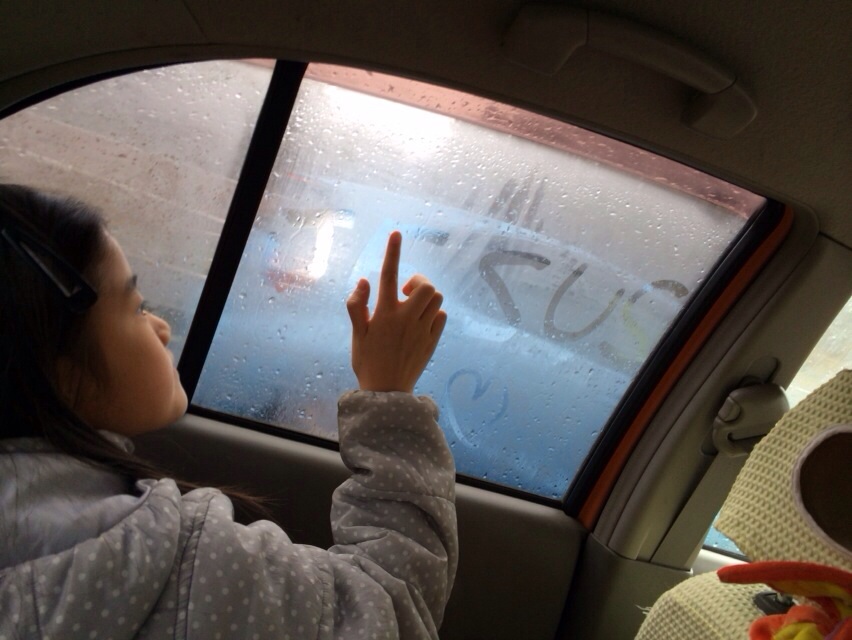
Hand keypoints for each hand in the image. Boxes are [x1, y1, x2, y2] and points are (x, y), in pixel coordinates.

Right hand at [346, 231, 446, 392]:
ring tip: (413, 308)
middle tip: (407, 293)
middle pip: (425, 285)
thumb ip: (356, 304)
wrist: (386, 392)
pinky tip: (422, 322)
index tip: (397, 233)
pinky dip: (434, 314)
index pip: (389, 274)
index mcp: (384, 313)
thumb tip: (364, 280)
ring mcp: (422, 330)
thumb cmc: (367, 361)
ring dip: (427, 297)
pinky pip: (441, 317)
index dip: (392, 251)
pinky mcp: (433, 341)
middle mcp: (405, 319)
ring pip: (436, 299)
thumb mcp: (355, 333)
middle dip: (419, 282)